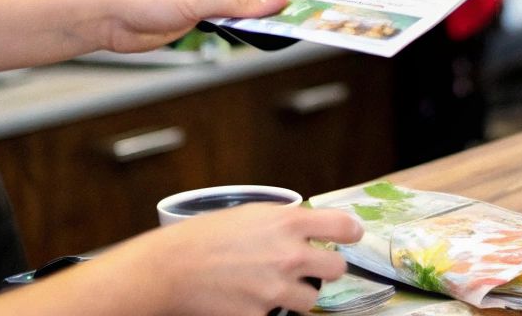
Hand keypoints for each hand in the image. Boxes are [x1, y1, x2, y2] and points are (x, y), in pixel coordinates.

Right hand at [95, 205, 360, 315]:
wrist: (171, 269)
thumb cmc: (203, 237)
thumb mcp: (249, 214)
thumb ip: (282, 223)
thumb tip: (306, 230)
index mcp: (286, 223)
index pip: (342, 225)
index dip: (350, 232)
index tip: (350, 236)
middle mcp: (289, 256)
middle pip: (337, 267)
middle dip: (325, 268)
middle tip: (309, 268)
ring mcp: (277, 290)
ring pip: (311, 299)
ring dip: (298, 295)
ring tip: (273, 287)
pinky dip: (269, 311)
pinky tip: (249, 299)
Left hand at [98, 0, 289, 53]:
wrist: (107, 16)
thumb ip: (240, 0)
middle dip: (275, 3)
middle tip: (305, 16)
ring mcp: (204, 1)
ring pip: (242, 10)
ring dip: (259, 19)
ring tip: (288, 28)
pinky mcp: (194, 20)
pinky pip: (227, 24)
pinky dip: (243, 30)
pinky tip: (258, 36)